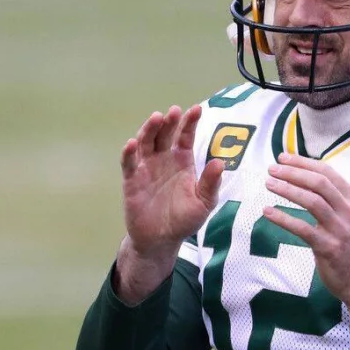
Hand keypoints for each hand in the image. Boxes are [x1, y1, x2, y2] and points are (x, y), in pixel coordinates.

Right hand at [115, 104, 223, 303]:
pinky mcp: (132, 179)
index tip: (196, 109)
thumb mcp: (203, 203)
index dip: (189, 123)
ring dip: (150, 129)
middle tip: (173, 111)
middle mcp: (163, 159)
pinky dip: (129, 152)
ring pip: (146, 142)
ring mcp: (146, 167)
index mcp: (182, 161)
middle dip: (169, 122)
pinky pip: (129, 163)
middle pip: (165, 134)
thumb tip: (220, 162)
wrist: (161, 240)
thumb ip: (210, 184)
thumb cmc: (184, 220)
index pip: (185, 136)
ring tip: (156, 119)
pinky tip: (132, 143)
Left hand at [263, 154, 349, 329]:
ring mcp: (339, 229)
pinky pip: (302, 228)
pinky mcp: (328, 247)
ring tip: (269, 184)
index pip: (328, 173)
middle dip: (293, 172)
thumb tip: (310, 182)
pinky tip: (268, 212)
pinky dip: (283, 218)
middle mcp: (349, 212)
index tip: (284, 158)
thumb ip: (336, 202)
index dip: (304, 163)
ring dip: (287, 189)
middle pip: (318, 183)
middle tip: (272, 169)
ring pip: (311, 201)